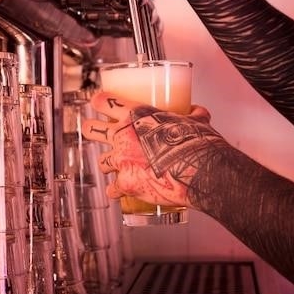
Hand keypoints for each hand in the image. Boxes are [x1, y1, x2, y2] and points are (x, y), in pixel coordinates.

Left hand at [82, 91, 219, 207]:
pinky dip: (117, 191)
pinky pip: (113, 189)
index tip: (98, 102)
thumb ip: (193, 114)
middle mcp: (124, 136)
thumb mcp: (196, 120)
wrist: (202, 171)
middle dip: (91, 130)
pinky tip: (121, 192)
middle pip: (92, 129)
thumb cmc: (198, 143)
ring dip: (108, 164)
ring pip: (102, 161)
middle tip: (93, 131)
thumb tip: (196, 112)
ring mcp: (122, 160)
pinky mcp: (126, 184)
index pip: (104, 102)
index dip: (99, 102)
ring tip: (114, 167)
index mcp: (137, 115)